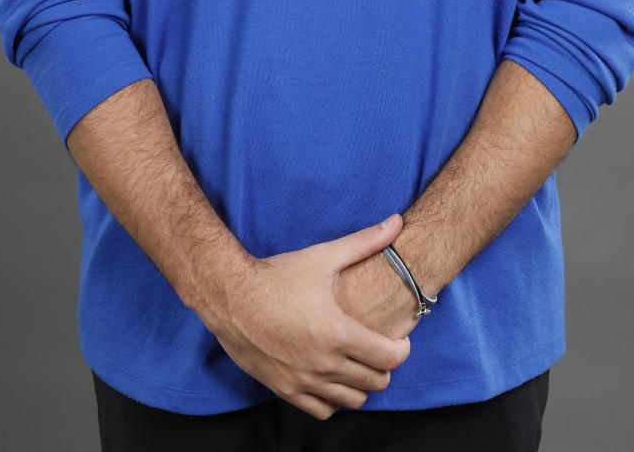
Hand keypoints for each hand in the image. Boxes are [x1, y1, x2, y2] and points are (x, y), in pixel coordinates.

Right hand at [202, 215, 411, 420]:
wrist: (232, 296)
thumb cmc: (279, 275)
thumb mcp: (324, 256)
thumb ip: (365, 241)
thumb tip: (396, 222)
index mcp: (338, 334)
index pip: (390, 358)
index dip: (402, 349)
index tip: (399, 338)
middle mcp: (324, 364)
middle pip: (376, 382)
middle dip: (385, 366)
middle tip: (379, 348)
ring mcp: (304, 381)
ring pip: (352, 401)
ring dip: (362, 385)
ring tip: (358, 363)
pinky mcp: (285, 389)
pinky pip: (322, 410)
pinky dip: (334, 399)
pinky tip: (333, 379)